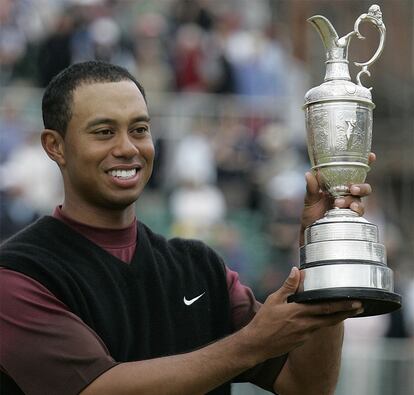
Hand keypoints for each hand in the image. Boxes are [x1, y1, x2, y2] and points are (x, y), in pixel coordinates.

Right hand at [241, 267, 362, 363]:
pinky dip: (321, 323)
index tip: (355, 300)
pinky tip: (320, 319)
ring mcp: (305, 335)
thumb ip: (288, 286)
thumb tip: (297, 270)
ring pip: (324, 324)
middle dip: (347, 312)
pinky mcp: (302, 341)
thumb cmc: (264, 321)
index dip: (342, 304)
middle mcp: (306, 324)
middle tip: (360, 306)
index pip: (326, 307)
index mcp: (299, 312)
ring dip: (336, 317)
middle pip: (332, 318)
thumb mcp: (274, 300)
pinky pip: (315, 330)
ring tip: (346, 311)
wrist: (257, 344)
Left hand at [300, 153, 375, 243]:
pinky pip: (358, 212)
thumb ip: (311, 188)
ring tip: (339, 203)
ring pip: (360, 200)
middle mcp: (347, 194)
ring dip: (353, 200)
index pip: (354, 173)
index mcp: (339, 185)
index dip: (365, 164)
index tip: (371, 156)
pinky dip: (355, 210)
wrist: (309, 231)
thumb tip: (308, 174)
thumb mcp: (309, 199)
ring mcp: (350, 206)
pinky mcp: (350, 217)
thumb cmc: (311, 213)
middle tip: (352, 189)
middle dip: (361, 187)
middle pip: (363, 187)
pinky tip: (350, 210)